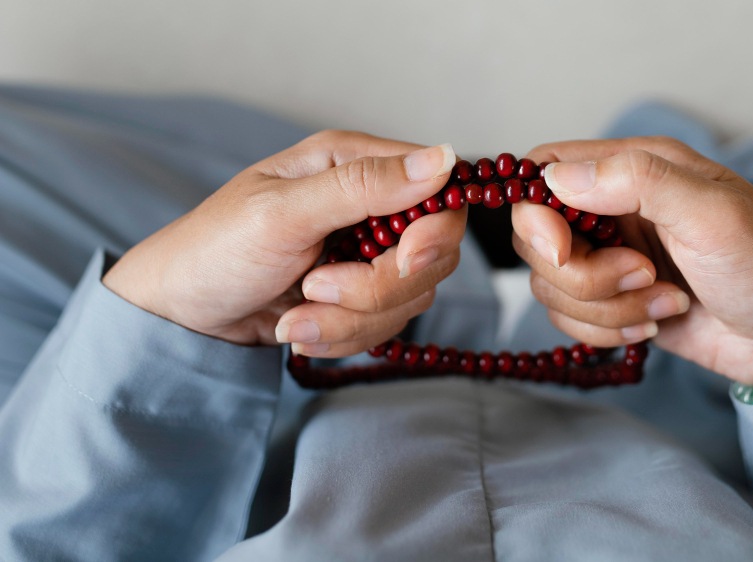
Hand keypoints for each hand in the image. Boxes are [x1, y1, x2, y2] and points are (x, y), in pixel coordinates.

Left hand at [103, 131, 464, 356]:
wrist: (180, 315)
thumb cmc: (214, 249)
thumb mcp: (285, 213)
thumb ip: (364, 187)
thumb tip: (443, 159)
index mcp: (353, 165)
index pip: (439, 191)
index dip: (434, 231)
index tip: (405, 259)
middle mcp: (369, 205)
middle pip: (432, 253)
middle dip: (379, 287)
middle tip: (317, 288)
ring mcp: (366, 254)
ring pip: (410, 297)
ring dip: (350, 318)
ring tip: (295, 311)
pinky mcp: (359, 297)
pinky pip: (385, 326)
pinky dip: (341, 336)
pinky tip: (297, 327)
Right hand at [511, 137, 752, 384]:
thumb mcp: (713, 213)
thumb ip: (636, 181)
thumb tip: (556, 177)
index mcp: (635, 169)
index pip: (544, 171)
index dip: (537, 213)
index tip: (566, 249)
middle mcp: (613, 210)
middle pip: (536, 238)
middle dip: (582, 274)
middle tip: (642, 275)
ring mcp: (609, 259)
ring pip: (552, 286)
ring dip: (606, 307)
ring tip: (667, 301)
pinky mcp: (613, 303)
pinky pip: (570, 320)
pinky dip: (608, 330)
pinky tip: (659, 322)